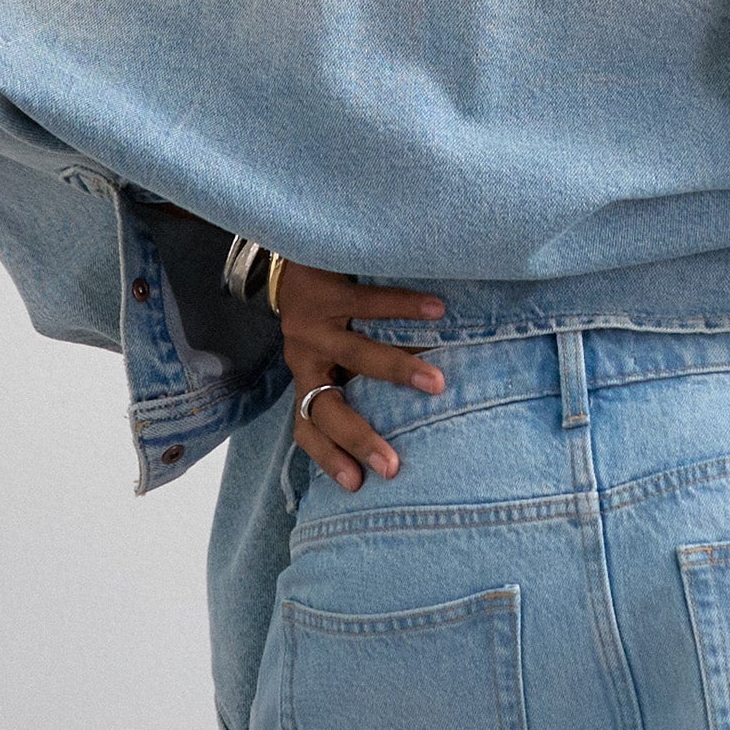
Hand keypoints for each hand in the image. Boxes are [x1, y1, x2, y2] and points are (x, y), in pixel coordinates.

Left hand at [278, 264, 447, 490]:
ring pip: (356, 354)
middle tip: (392, 465)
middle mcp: (304, 355)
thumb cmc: (325, 303)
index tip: (357, 485)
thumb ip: (356, 373)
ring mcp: (312, 324)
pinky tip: (437, 311)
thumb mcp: (331, 345)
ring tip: (437, 384)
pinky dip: (405, 309)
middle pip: (325, 407)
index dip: (327, 457)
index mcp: (307, 373)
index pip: (307, 425)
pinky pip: (369, 303)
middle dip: (358, 438)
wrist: (292, 245)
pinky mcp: (324, 289)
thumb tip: (413, 406)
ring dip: (397, 372)